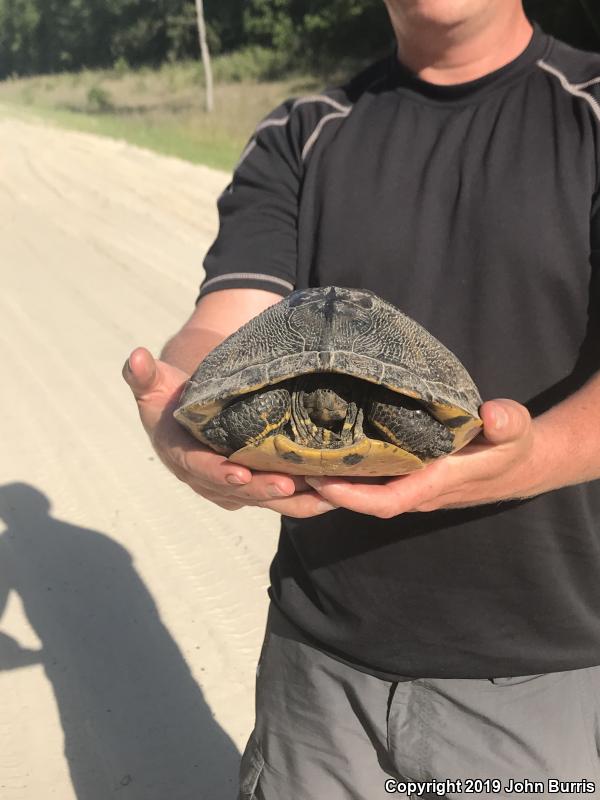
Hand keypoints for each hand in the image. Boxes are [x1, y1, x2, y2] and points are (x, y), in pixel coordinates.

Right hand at [122, 347, 334, 517]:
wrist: (187, 412)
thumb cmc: (172, 396)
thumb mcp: (155, 384)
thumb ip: (143, 375)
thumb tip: (135, 357)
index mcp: (180, 456)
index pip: (198, 467)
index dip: (217, 472)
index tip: (238, 473)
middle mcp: (206, 479)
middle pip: (237, 491)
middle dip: (262, 490)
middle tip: (289, 486)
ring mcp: (232, 487)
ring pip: (263, 500)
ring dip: (294, 501)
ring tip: (324, 497)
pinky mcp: (254, 485)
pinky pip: (280, 497)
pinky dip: (306, 499)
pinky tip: (334, 495)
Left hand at [305, 399, 542, 517]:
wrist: (515, 465)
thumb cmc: (511, 447)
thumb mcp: (514, 431)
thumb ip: (507, 424)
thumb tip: (492, 416)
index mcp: (434, 484)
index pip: (386, 501)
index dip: (352, 496)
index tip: (321, 481)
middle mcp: (414, 491)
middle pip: (362, 500)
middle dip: (325, 490)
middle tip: (287, 468)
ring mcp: (407, 486)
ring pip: (361, 491)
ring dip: (328, 482)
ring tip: (290, 461)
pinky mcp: (404, 476)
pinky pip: (368, 480)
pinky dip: (343, 473)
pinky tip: (318, 454)